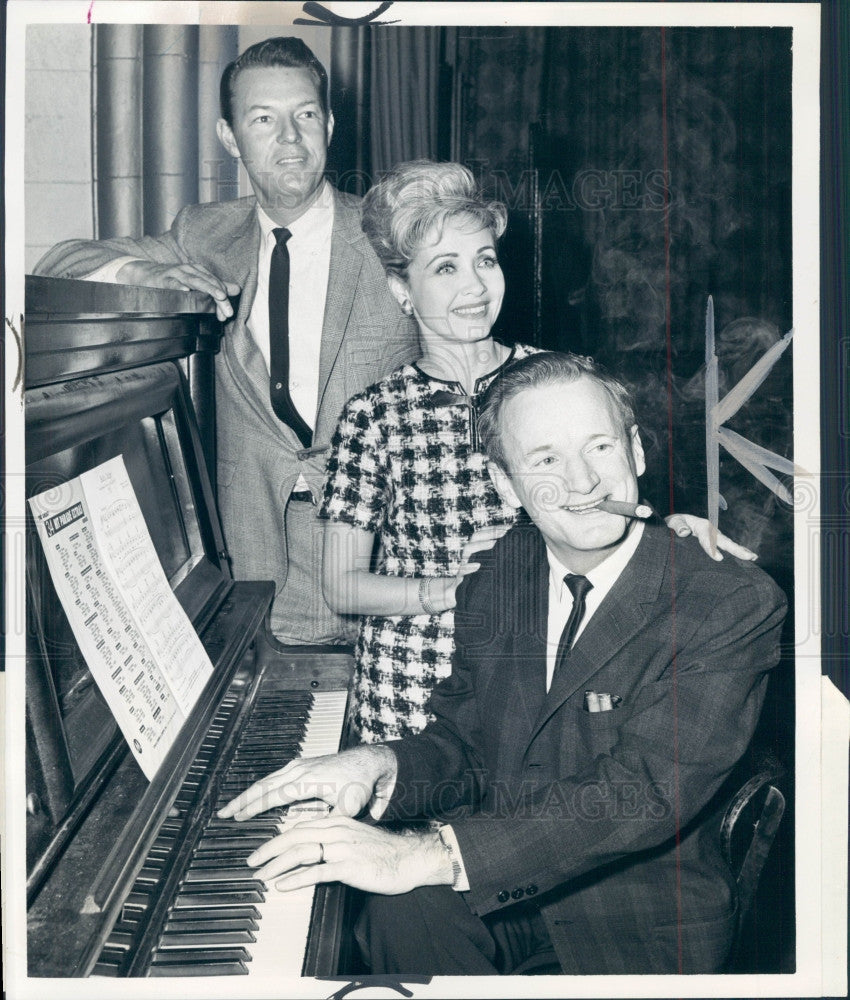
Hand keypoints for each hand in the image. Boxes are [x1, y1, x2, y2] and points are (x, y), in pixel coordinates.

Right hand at [117, 260, 240, 320]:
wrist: (144, 274)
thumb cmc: (172, 280)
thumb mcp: (195, 282)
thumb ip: (216, 286)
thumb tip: (237, 289)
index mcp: (198, 272)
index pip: (215, 284)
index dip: (223, 298)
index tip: (228, 314)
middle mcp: (189, 271)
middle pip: (208, 283)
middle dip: (220, 296)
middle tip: (228, 311)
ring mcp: (176, 274)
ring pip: (195, 281)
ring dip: (208, 288)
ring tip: (219, 296)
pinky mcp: (163, 279)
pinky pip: (172, 283)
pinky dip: (179, 286)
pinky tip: (186, 291)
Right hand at [216, 744, 397, 821]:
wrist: (369, 762)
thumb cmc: (359, 785)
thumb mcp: (347, 809)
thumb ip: (326, 823)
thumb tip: (308, 836)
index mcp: (307, 781)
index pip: (273, 795)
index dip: (254, 807)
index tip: (237, 817)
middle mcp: (299, 770)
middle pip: (263, 785)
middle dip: (242, 799)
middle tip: (223, 813)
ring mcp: (299, 766)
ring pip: (267, 780)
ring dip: (249, 794)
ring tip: (233, 808)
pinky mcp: (302, 765)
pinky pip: (276, 777)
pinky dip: (262, 788)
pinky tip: (255, 797)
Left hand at [246, 814, 450, 895]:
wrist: (409, 858)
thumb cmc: (383, 852)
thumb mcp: (355, 838)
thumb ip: (333, 840)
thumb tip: (310, 851)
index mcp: (337, 822)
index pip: (299, 827)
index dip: (277, 839)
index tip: (262, 851)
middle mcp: (337, 831)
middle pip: (294, 836)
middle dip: (268, 849)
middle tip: (251, 862)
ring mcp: (342, 848)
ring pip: (301, 851)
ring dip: (276, 864)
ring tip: (261, 875)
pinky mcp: (348, 866)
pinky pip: (317, 871)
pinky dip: (296, 878)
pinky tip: (283, 885)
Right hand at [439, 523, 512, 609]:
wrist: (460, 594)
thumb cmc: (480, 579)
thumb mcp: (489, 568)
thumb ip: (497, 558)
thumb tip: (515, 549)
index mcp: (476, 549)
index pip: (483, 533)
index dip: (494, 528)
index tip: (509, 527)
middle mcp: (469, 554)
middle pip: (475, 537)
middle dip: (489, 533)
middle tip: (504, 533)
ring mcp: (464, 563)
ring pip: (468, 549)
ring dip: (481, 545)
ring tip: (493, 544)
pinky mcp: (460, 577)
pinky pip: (462, 570)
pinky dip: (469, 567)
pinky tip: (478, 566)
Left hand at [665, 513, 757, 561]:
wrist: (679, 519)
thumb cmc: (675, 521)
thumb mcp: (673, 521)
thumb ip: (678, 525)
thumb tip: (684, 532)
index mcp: (700, 526)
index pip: (707, 538)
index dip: (712, 548)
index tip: (719, 558)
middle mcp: (711, 530)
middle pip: (724, 541)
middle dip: (735, 550)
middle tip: (748, 557)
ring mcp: (715, 535)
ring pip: (729, 543)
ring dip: (741, 550)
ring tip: (753, 557)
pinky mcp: (716, 539)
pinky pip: (728, 545)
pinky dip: (739, 550)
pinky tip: (750, 556)